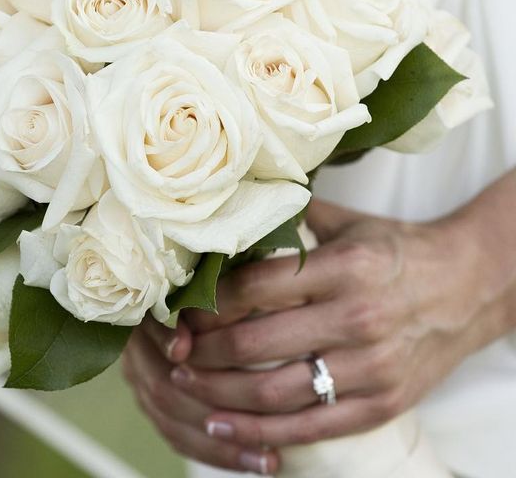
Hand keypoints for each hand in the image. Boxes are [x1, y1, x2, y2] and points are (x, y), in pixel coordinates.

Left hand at [122, 186, 515, 474]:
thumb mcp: (347, 223)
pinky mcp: (382, 403)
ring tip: (185, 385)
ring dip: (220, 393)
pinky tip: (225, 427)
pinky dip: (262, 434)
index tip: (179, 307)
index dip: (207, 302)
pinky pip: (312, 425)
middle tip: (172, 349)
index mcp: (343, 267)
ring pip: (276, 391)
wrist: (469, 286)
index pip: (255, 287)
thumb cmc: (397, 249)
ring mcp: (371, 367)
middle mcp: (357, 317)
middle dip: (202, 350)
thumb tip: (231, 208)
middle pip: (255, 342)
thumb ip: (290, 218)